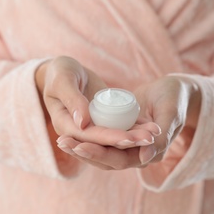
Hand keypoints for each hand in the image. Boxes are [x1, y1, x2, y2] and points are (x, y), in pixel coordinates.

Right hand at [35, 56, 158, 154]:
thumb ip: (71, 99)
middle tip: (148, 139)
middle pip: (105, 143)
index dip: (108, 138)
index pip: (89, 136)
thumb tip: (82, 123)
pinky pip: (120, 127)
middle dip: (127, 142)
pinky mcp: (104, 121)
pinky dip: (135, 128)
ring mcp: (93, 127)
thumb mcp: (63, 80)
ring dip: (135, 138)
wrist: (66, 71)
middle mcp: (80, 131)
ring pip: (115, 138)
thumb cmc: (60, 72)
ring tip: (153, 133)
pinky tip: (152, 127)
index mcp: (65, 125)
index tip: (127, 138)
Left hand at [55, 75, 200, 169]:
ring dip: (81, 147)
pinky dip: (87, 137)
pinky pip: (101, 139)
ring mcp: (127, 146)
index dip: (99, 153)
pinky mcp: (121, 134)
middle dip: (83, 152)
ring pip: (100, 151)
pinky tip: (70, 132)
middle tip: (62, 142)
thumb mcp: (171, 113)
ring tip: (60, 140)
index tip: (79, 145)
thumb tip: (143, 158)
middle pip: (105, 159)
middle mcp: (136, 155)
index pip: (119, 159)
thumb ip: (162, 137)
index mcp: (149, 154)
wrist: (175, 91)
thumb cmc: (175, 99)